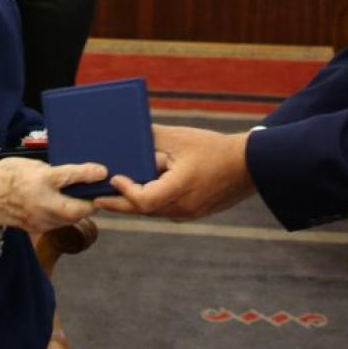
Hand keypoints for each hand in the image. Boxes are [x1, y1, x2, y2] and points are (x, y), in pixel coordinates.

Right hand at [0, 157, 104, 233]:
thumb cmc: (8, 175)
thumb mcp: (29, 164)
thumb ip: (52, 170)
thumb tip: (75, 173)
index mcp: (38, 181)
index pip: (68, 177)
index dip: (88, 174)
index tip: (103, 171)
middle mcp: (41, 203)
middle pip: (75, 210)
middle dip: (91, 202)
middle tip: (98, 191)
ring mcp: (40, 220)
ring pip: (71, 219)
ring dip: (81, 209)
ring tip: (85, 196)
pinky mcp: (39, 228)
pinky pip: (61, 223)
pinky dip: (69, 214)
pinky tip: (69, 204)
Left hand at [96, 125, 255, 220]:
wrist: (250, 165)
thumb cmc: (215, 148)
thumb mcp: (181, 138)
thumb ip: (153, 138)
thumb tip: (128, 135)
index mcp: (180, 188)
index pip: (144, 200)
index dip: (125, 192)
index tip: (115, 178)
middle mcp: (183, 207)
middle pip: (144, 210)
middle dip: (119, 204)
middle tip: (97, 200)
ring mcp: (189, 213)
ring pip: (154, 211)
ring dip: (135, 203)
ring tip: (114, 194)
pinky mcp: (194, 212)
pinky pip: (166, 209)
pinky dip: (152, 201)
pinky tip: (143, 190)